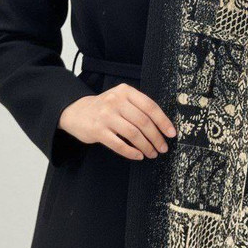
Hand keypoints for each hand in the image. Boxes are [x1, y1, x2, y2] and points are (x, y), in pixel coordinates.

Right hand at [58, 84, 176, 160]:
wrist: (76, 112)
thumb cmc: (105, 107)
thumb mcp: (121, 98)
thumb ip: (138, 106)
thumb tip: (162, 125)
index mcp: (125, 91)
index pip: (150, 106)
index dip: (163, 121)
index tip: (171, 133)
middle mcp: (116, 101)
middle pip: (143, 121)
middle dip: (156, 137)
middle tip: (163, 148)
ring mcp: (106, 116)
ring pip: (133, 134)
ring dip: (146, 146)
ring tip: (152, 153)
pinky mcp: (98, 131)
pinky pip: (119, 144)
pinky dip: (131, 152)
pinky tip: (138, 156)